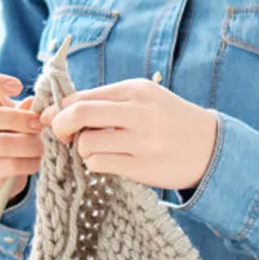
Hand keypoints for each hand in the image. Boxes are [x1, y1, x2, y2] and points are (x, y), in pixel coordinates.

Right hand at [0, 71, 45, 201]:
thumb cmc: (6, 126)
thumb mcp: (12, 110)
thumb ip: (24, 106)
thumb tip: (35, 103)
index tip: (18, 86)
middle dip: (15, 118)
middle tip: (37, 122)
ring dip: (27, 143)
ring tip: (41, 144)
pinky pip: (9, 165)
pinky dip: (29, 162)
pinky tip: (36, 159)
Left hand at [41, 79, 218, 191]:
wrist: (211, 147)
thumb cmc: (168, 119)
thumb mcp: (143, 98)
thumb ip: (107, 100)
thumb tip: (62, 107)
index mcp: (135, 90)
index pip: (84, 95)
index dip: (59, 107)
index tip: (48, 116)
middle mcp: (139, 113)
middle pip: (80, 115)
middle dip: (59, 125)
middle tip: (57, 134)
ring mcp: (142, 142)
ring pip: (86, 144)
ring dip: (81, 149)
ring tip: (94, 149)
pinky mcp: (143, 168)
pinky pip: (100, 165)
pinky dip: (94, 164)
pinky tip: (106, 161)